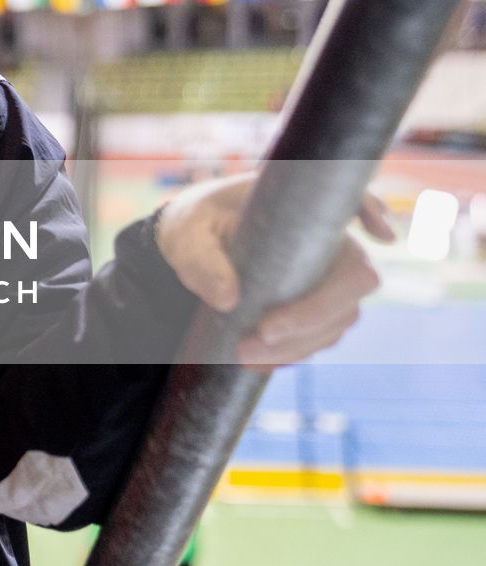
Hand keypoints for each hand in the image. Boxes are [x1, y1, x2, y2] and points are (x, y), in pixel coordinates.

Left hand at [154, 171, 391, 367]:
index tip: (379, 232)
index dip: (373, 213)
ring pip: (338, 319)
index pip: (354, 203)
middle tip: (264, 333)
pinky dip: (292, 354)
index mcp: (301, 210)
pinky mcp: (313, 311)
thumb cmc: (194, 227)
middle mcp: (327, 245)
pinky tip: (258, 362)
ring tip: (245, 353)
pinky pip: (317, 338)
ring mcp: (326, 280)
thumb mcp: (186, 235)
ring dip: (299, 343)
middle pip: (354, 282)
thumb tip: (228, 299)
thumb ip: (201, 260)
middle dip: (314, 314)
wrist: (190, 251)